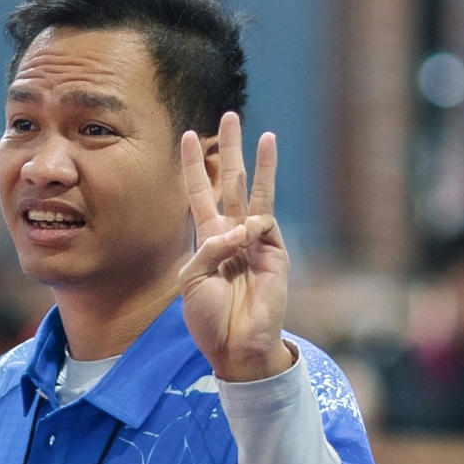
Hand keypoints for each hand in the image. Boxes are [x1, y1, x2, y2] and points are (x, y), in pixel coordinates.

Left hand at [177, 112, 295, 381]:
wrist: (236, 347)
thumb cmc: (208, 319)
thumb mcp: (191, 280)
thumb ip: (207, 248)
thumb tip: (239, 228)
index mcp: (207, 240)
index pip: (200, 193)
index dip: (195, 165)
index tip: (188, 135)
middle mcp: (232, 234)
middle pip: (232, 182)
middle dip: (231, 150)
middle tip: (230, 116)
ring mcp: (257, 242)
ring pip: (258, 194)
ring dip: (261, 164)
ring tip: (265, 133)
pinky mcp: (275, 253)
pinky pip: (263, 225)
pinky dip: (250, 228)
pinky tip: (244, 238)